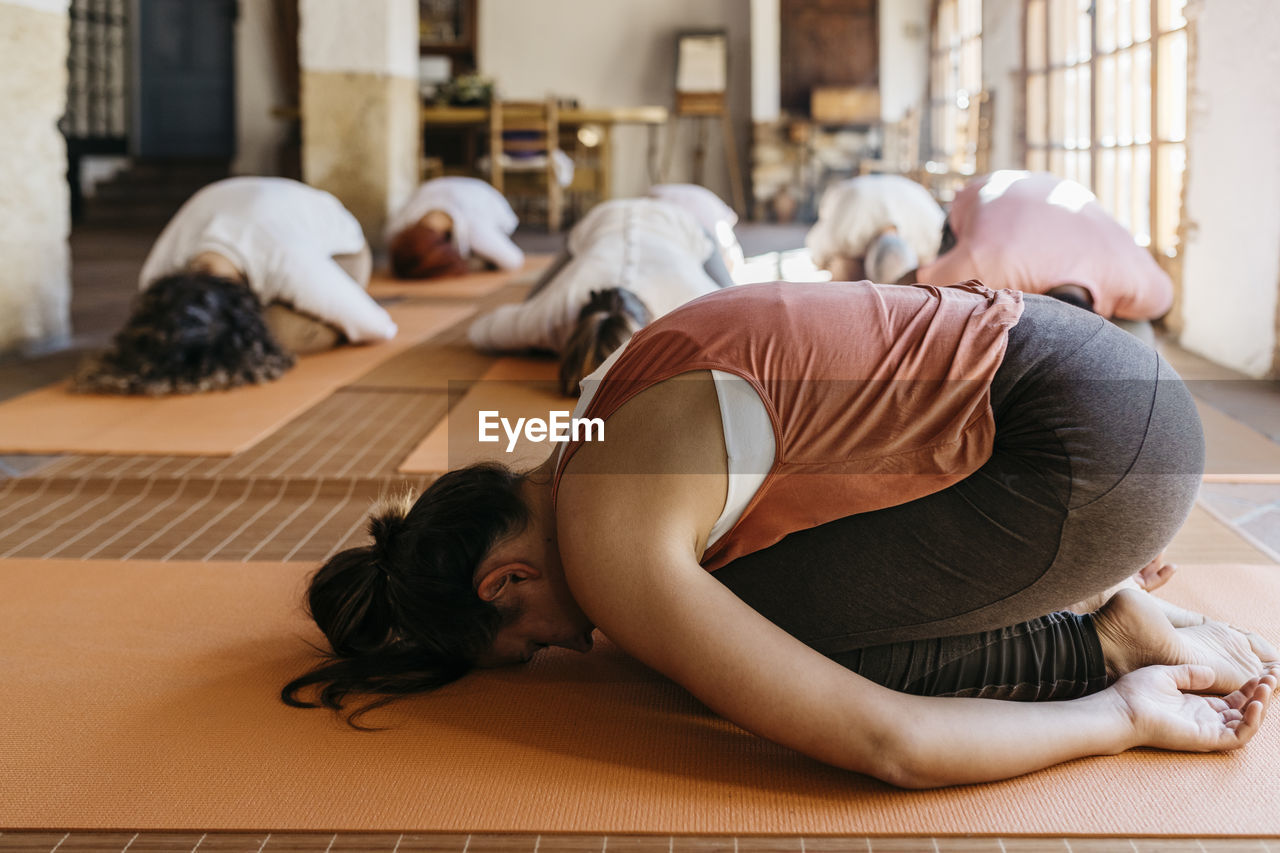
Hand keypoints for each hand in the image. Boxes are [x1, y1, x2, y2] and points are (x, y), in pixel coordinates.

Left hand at [1111, 663, 1276, 751]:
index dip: (1249, 687)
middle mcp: (1205, 720)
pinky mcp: (1206, 739)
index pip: (1232, 700)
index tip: (1261, 672)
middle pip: (1243, 711)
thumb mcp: (1166, 675)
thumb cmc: (1136, 693)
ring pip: (1245, 724)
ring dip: (1260, 706)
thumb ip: (1190, 674)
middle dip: (1261, 694)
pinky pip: (1238, 736)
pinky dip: (1251, 722)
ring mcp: (1207, 731)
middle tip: (1273, 677)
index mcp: (1196, 706)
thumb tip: (1212, 672)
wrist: (1120, 708)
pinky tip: (1256, 704)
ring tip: (1267, 686)